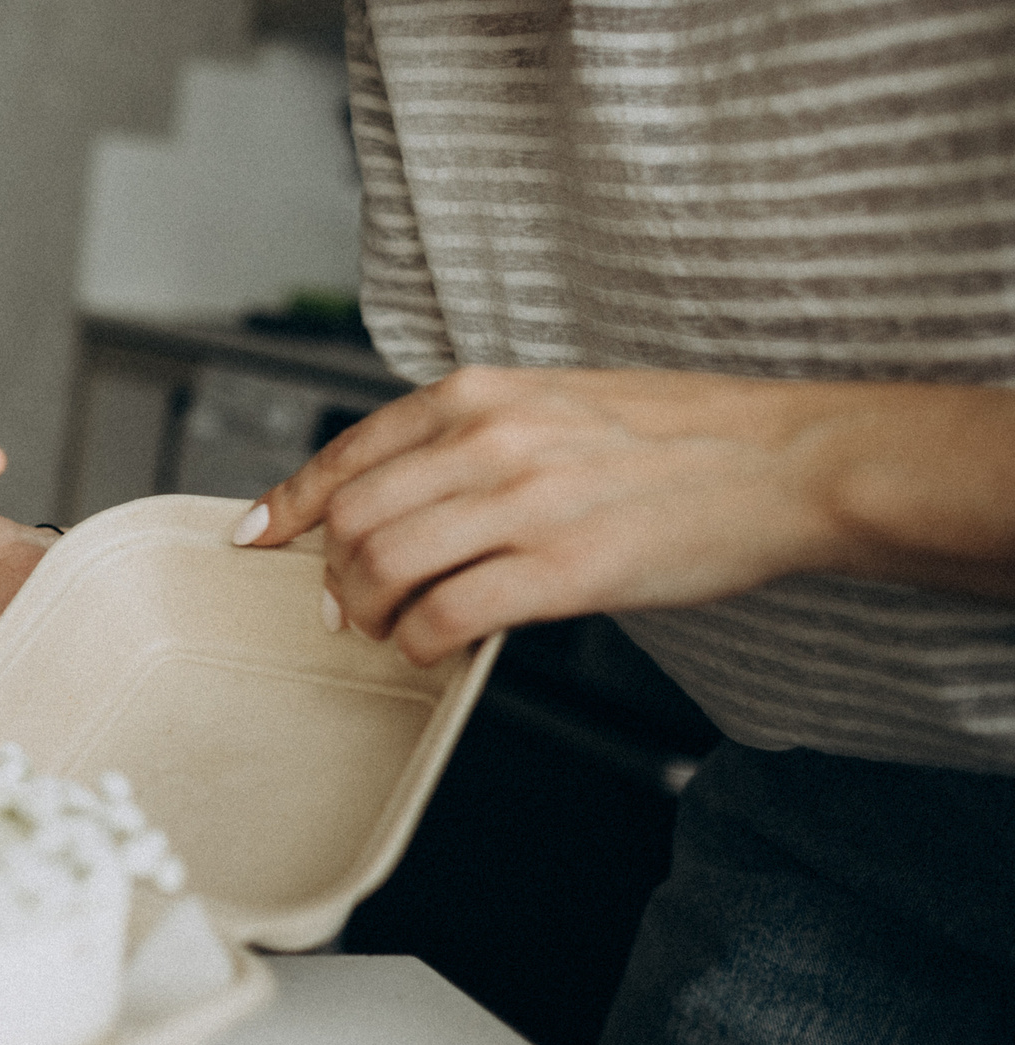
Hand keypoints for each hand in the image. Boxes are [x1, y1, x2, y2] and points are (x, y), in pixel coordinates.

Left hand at [241, 365, 1014, 665]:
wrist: (788, 461)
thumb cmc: (679, 437)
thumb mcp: (555, 402)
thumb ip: (472, 438)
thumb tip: (398, 495)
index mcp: (480, 395)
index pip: (347, 453)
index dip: (287, 503)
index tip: (256, 536)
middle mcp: (490, 441)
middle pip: (350, 518)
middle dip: (330, 572)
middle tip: (343, 605)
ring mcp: (524, 504)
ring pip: (383, 569)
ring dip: (369, 614)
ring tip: (390, 630)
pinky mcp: (563, 569)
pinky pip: (447, 617)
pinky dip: (421, 643)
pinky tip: (435, 650)